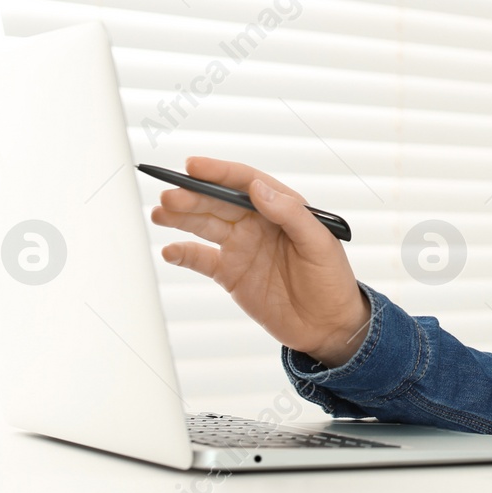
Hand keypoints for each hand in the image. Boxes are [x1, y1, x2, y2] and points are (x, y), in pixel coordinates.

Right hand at [151, 156, 370, 367]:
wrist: (328, 326)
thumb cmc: (331, 280)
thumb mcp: (319, 244)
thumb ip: (291, 214)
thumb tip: (258, 189)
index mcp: (281, 208)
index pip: (246, 183)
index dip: (219, 172)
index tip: (193, 166)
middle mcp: (257, 224)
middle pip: (218, 202)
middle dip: (192, 196)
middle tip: (170, 196)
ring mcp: (242, 248)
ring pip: (205, 225)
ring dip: (181, 217)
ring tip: (160, 213)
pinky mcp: (230, 274)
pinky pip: (201, 259)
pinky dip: (183, 254)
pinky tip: (169, 251)